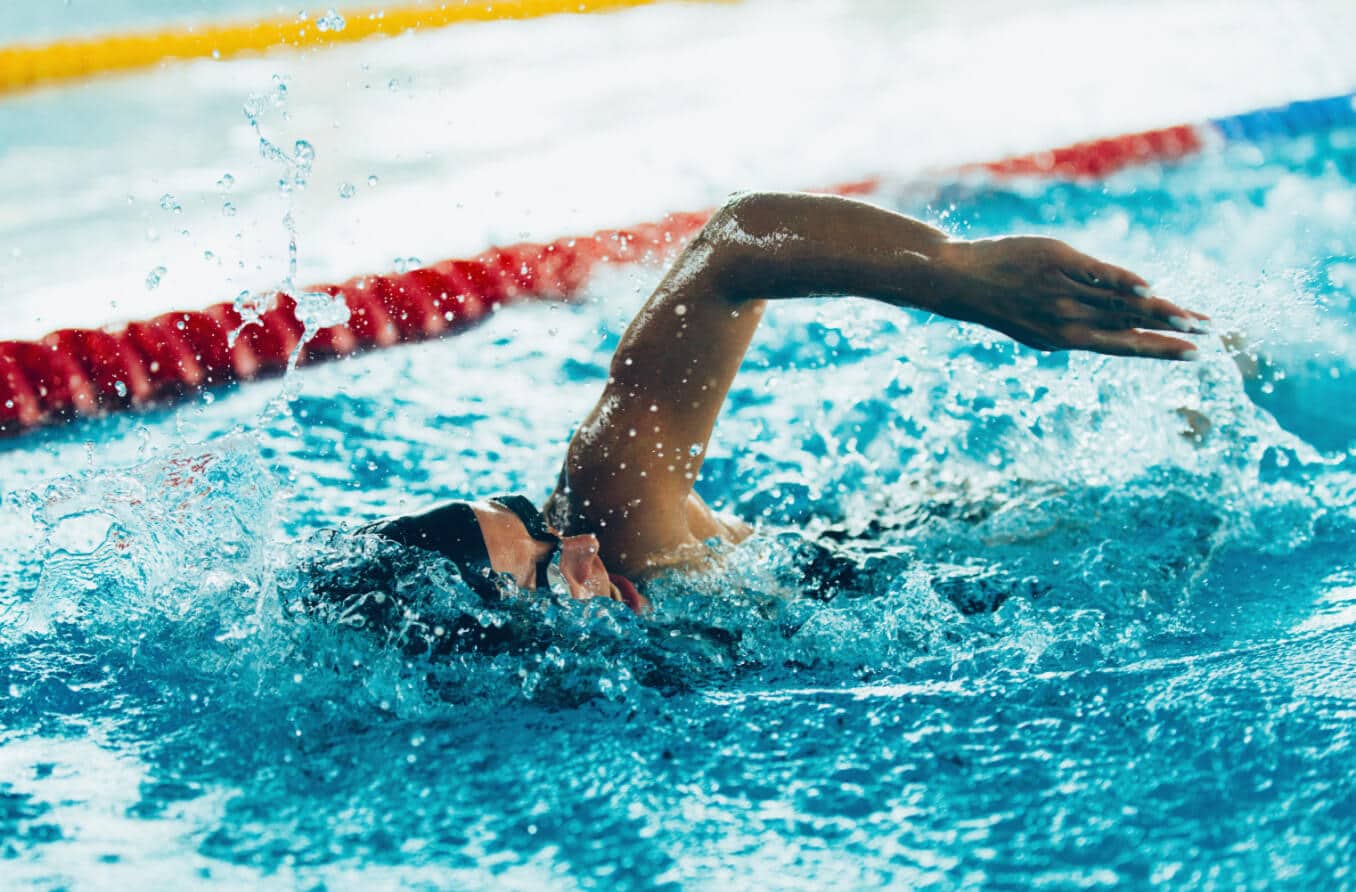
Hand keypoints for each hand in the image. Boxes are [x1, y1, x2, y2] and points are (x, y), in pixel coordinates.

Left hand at [934, 236, 1207, 359]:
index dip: (1160, 351)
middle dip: (1173, 331)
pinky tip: (1149, 290)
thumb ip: (1078, 328)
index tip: (1193, 355)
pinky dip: (1123, 283)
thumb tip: (1118, 327)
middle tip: (1210, 336)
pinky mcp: (1059, 262)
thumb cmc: (1004, 301)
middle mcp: (1068, 320)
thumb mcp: (1040, 325)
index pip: (1123, 346)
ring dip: (1161, 310)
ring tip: (1194, 317)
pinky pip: (1098, 275)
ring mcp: (1064, 292)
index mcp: (1065, 339)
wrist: (962, 281)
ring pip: (1120, 304)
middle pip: (1131, 325)